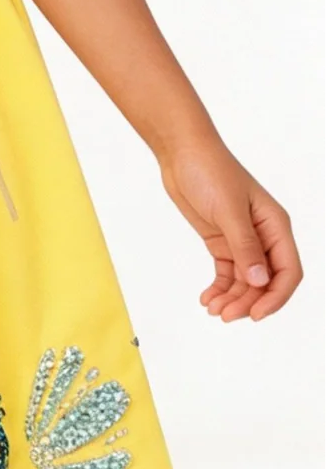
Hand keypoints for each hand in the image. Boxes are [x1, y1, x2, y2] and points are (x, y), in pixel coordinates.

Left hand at [157, 135, 301, 320]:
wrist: (181, 153)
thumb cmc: (210, 170)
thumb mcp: (229, 210)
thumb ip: (245, 247)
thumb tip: (260, 281)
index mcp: (275, 225)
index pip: (288, 271)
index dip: (276, 297)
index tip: (256, 315)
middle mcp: (263, 236)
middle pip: (265, 281)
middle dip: (248, 302)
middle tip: (225, 315)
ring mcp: (242, 240)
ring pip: (245, 281)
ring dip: (232, 299)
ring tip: (212, 309)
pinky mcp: (221, 241)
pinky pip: (226, 273)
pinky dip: (219, 288)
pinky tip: (207, 299)